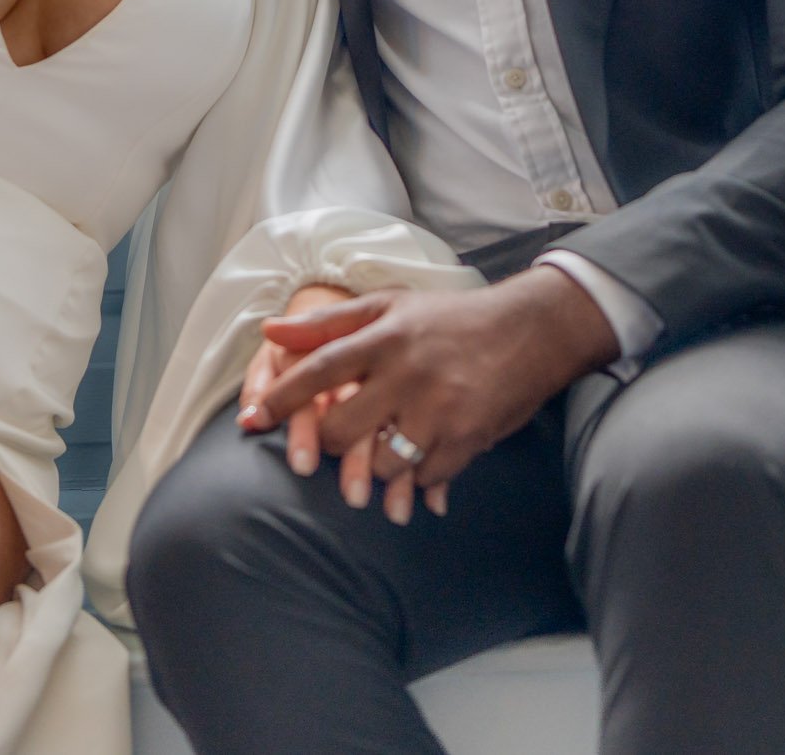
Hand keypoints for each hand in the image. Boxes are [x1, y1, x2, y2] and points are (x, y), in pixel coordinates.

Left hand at [247, 267, 619, 493]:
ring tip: (377, 459)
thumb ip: (329, 322)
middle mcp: (409, 372)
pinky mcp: (467, 438)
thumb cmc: (452, 319)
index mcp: (387, 336)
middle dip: (326, 444)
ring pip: (380, 463)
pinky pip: (423, 476)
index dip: (281, 396)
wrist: (531, 331)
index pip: (320, 368)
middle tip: (329, 444)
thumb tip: (269, 331)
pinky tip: (419, 467)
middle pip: (342, 428)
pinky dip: (415, 478)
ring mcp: (439, 409)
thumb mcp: (391, 306)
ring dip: (371, 469)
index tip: (252, 419)